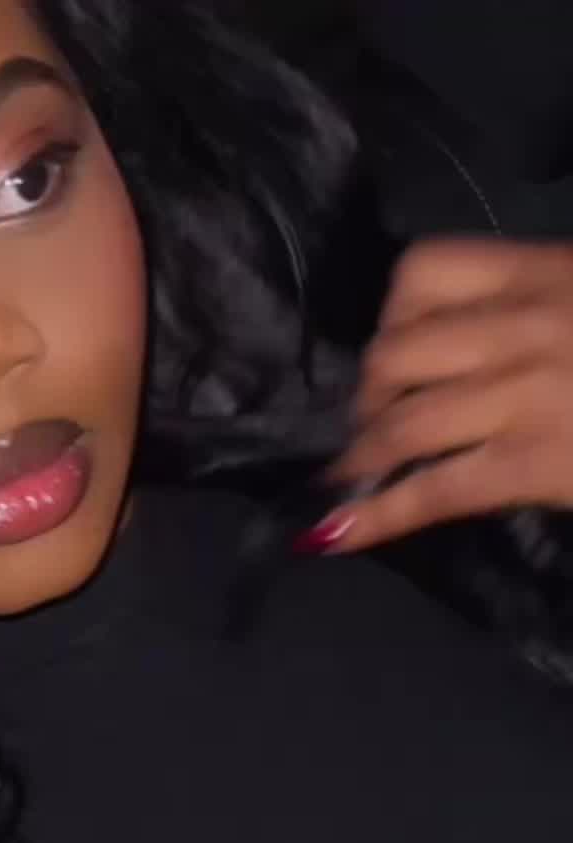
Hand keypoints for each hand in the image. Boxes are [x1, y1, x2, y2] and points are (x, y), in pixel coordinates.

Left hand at [296, 237, 572, 553]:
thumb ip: (544, 309)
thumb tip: (482, 349)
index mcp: (540, 271)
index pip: (422, 271)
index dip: (389, 318)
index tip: (393, 349)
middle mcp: (521, 325)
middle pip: (394, 353)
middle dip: (368, 396)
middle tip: (370, 423)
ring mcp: (522, 396)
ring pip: (401, 424)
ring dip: (360, 456)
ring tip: (344, 475)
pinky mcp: (531, 463)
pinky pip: (433, 490)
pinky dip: (375, 517)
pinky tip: (335, 535)